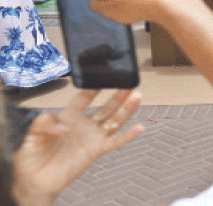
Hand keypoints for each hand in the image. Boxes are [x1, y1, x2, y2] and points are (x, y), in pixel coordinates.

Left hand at [12, 90, 142, 205]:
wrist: (36, 180)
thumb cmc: (31, 156)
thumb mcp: (30, 134)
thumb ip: (43, 124)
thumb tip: (63, 126)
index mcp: (68, 116)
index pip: (84, 97)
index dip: (94, 87)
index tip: (103, 77)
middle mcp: (83, 124)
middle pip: (105, 106)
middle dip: (118, 95)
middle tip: (129, 84)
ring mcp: (91, 137)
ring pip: (113, 120)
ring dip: (126, 109)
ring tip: (136, 96)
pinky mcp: (96, 150)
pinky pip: (115, 141)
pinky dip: (128, 136)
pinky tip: (139, 128)